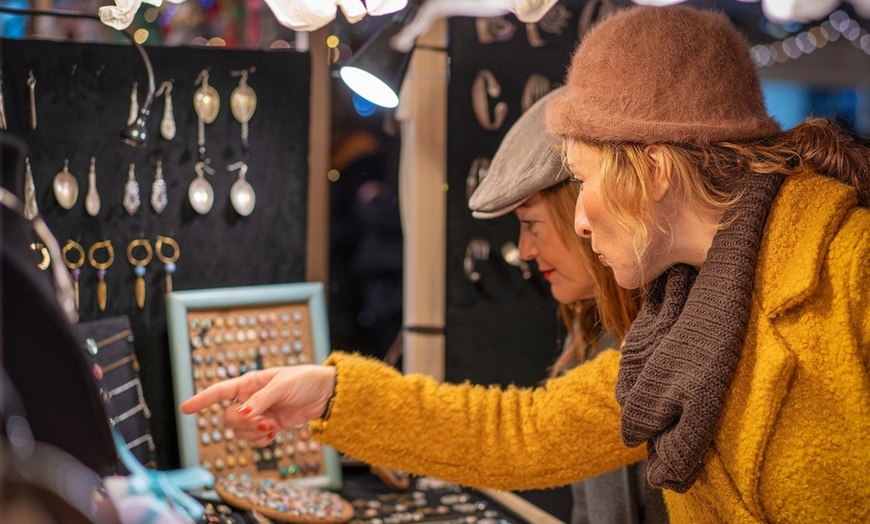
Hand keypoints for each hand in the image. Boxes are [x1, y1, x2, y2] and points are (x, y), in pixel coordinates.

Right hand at [179, 365, 335, 446]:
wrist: (326, 394)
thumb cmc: (305, 380)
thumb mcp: (283, 385)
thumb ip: (261, 400)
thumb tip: (243, 413)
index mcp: (250, 382)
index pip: (220, 391)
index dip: (201, 399)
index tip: (184, 408)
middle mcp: (250, 398)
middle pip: (229, 418)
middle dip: (244, 424)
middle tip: (265, 422)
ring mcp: (259, 413)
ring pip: (240, 431)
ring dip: (254, 433)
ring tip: (273, 426)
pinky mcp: (269, 425)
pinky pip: (254, 439)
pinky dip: (261, 441)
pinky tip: (273, 434)